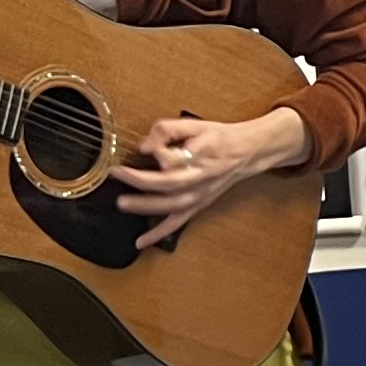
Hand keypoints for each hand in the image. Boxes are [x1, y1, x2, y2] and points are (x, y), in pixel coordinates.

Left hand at [114, 104, 311, 249]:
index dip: (157, 150)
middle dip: (142, 180)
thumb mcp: (195, 124)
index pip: (176, 156)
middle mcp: (202, 178)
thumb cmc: (220, 138)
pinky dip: (159, 233)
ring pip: (172, 205)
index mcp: (203, 154)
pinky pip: (178, 223)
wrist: (247, 153)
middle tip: (119, 174)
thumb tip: (145, 145)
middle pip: (171, 183)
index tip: (144, 146)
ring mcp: (200, 195)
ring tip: (122, 203)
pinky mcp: (198, 205)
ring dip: (146, 206)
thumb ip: (167, 130)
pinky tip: (142, 242)